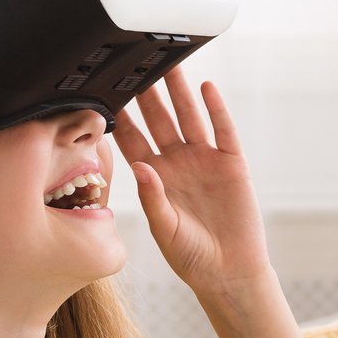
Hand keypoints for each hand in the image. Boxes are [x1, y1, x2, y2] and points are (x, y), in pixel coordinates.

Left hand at [113, 67, 271, 291]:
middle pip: (159, 119)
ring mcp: (205, 160)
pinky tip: (207, 89)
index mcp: (155, 178)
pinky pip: (223, 130)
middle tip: (134, 65)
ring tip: (170, 65)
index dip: (120, 118)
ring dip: (180, 92)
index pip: (132, 140)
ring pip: (189, 116)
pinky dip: (216, 109)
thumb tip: (141, 166)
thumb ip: (153, 198)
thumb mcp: (165, 230)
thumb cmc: (191, 257)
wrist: (230, 272)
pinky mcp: (232, 164)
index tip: (105, 94)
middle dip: (147, 94)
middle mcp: (178, 163)